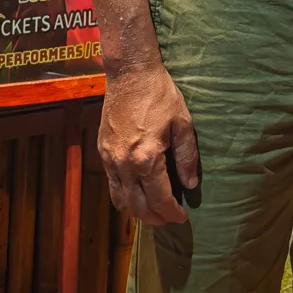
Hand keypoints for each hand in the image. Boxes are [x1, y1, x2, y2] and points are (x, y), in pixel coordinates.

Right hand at [98, 62, 199, 225]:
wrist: (130, 74)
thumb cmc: (160, 95)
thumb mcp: (182, 123)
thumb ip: (187, 157)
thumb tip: (190, 184)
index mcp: (147, 158)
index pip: (160, 199)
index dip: (172, 213)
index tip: (182, 218)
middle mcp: (124, 165)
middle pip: (137, 207)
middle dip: (155, 218)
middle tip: (168, 218)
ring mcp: (109, 159)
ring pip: (120, 200)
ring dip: (137, 211)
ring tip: (152, 210)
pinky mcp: (102, 152)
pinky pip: (111, 184)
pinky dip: (124, 195)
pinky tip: (136, 191)